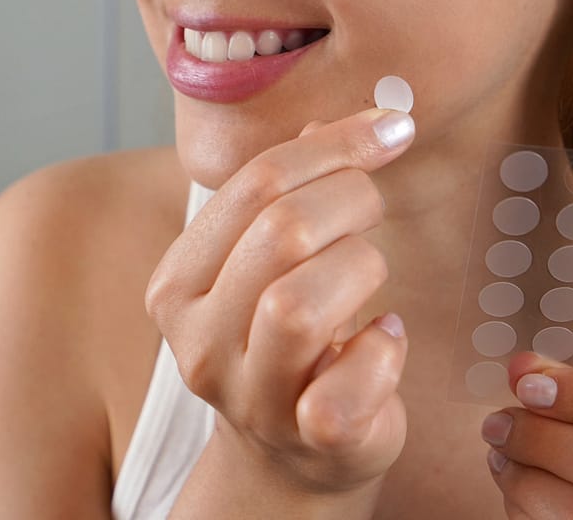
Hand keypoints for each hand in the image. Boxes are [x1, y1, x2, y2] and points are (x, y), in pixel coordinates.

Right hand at [145, 106, 415, 495]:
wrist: (294, 450)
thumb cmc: (292, 333)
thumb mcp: (278, 254)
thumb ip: (294, 187)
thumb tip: (328, 121)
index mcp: (180, 280)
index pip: (254, 182)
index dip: (335, 145)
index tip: (392, 128)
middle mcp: (199, 341)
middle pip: (282, 232)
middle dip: (352, 198)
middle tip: (376, 206)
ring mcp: (248, 397)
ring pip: (300, 305)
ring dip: (361, 268)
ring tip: (370, 276)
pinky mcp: (306, 438)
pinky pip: (348, 386)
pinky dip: (383, 351)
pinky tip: (384, 337)